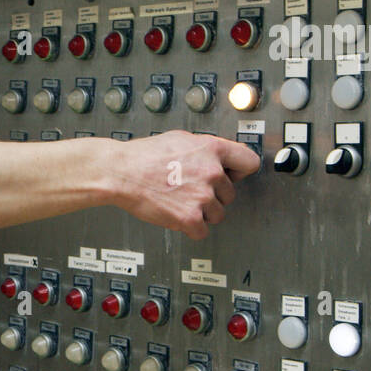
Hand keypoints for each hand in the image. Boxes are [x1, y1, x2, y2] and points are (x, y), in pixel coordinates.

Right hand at [104, 130, 261, 239]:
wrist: (121, 172)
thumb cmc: (143, 156)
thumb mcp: (180, 139)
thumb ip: (204, 149)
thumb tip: (215, 157)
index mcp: (212, 149)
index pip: (249, 163)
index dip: (238, 172)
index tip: (232, 176)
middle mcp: (212, 173)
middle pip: (230, 194)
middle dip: (213, 195)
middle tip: (191, 190)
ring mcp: (202, 196)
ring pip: (217, 214)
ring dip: (201, 213)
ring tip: (181, 202)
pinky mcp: (190, 217)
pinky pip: (202, 231)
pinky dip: (190, 228)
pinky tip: (177, 216)